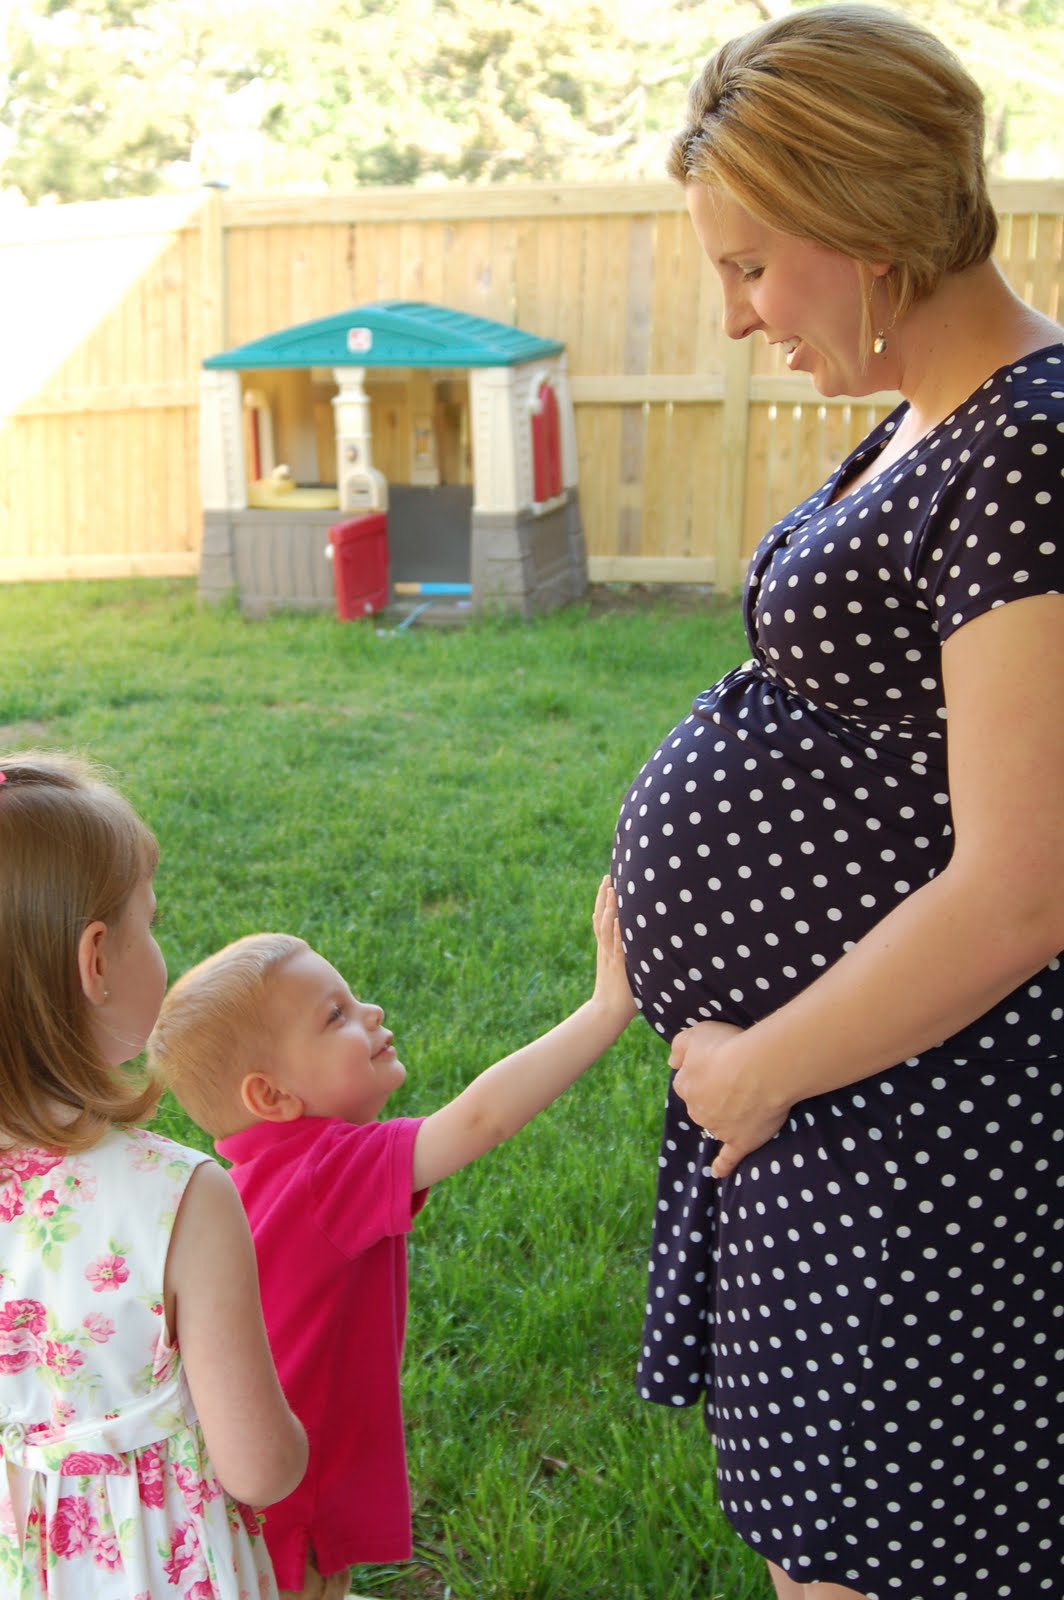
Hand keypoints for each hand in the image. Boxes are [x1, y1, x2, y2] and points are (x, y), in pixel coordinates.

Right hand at [591, 876, 636, 1027]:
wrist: (608, 1012)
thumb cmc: (620, 995)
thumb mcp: (623, 970)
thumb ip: (628, 957)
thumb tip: (645, 947)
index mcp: (606, 949)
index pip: (601, 921)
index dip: (602, 902)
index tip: (606, 884)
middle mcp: (606, 949)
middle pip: (602, 918)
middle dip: (604, 897)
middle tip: (608, 877)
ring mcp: (611, 956)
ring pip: (607, 927)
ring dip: (610, 907)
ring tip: (612, 888)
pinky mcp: (619, 965)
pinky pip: (618, 944)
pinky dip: (620, 930)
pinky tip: (622, 917)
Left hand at [669, 1021, 790, 1179]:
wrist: (759, 1070)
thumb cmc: (728, 1047)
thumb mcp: (695, 1033)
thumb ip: (679, 1046)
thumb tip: (671, 1062)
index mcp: (686, 1085)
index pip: (686, 1081)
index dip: (703, 1072)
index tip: (719, 1064)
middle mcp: (697, 1110)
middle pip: (701, 1104)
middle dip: (714, 1095)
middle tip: (738, 1079)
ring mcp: (718, 1128)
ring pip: (716, 1125)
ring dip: (725, 1118)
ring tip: (746, 1104)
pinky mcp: (740, 1142)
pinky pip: (728, 1158)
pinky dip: (722, 1166)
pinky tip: (718, 1172)